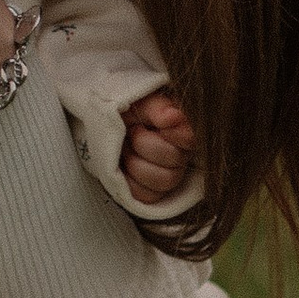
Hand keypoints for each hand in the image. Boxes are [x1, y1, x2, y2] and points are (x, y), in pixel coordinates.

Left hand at [119, 88, 198, 203]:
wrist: (109, 128)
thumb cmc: (129, 112)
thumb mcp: (141, 102)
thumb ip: (157, 108)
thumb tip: (173, 117)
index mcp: (183, 131)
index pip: (189, 139)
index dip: (171, 134)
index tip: (149, 123)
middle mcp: (181, 156)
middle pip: (175, 160)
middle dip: (144, 145)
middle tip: (131, 132)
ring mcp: (168, 176)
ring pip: (163, 181)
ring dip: (136, 163)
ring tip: (125, 149)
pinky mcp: (151, 192)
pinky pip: (147, 196)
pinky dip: (131, 182)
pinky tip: (123, 168)